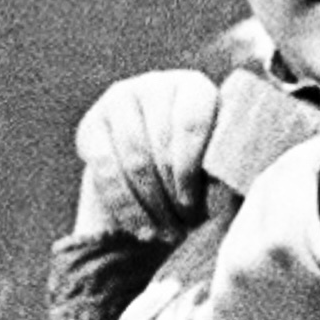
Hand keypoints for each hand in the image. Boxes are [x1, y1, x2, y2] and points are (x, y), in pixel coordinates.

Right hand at [72, 67, 220, 238]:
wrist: (156, 176)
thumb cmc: (201, 172)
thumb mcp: (221, 169)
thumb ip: (228, 171)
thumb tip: (228, 186)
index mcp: (193, 88)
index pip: (190, 123)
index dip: (190, 169)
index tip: (194, 204)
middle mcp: (153, 85)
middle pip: (159, 145)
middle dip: (172, 193)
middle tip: (183, 225)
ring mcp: (118, 102)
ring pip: (133, 161)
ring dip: (151, 205)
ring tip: (166, 233)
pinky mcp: (91, 127)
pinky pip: (106, 172)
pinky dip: (126, 207)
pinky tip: (141, 229)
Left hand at [205, 136, 319, 319]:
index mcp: (281, 246)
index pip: (292, 173)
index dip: (315, 150)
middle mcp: (239, 266)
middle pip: (261, 195)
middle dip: (291, 172)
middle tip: (319, 163)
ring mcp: (221, 295)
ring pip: (241, 231)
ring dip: (270, 210)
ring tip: (300, 202)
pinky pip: (231, 271)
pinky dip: (253, 253)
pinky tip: (279, 248)